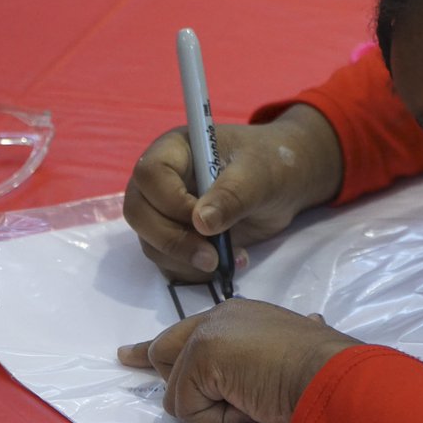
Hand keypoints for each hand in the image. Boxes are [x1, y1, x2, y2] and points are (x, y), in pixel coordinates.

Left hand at [117, 298, 360, 422]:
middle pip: (165, 352)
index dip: (161, 348)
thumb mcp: (291, 353)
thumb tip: (316, 322)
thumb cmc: (321, 368)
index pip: (188, 332)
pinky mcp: (200, 359)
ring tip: (254, 403)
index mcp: (241, 316)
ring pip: (178, 395)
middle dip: (165, 374)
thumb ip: (281, 347)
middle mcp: (219, 318)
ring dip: (215, 413)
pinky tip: (250, 407)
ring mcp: (207, 335)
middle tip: (151, 370)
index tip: (133, 354)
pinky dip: (218, 421)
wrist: (329, 373)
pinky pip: (188, 411)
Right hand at [123, 105, 341, 282]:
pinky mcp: (177, 238)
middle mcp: (161, 181)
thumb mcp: (259, 176)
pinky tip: (229, 264)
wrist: (283, 183)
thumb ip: (232, 195)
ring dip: (186, 261)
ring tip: (234, 258)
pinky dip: (194, 271)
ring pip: (151, 243)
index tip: (204, 221)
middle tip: (211, 258)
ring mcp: (165, 212)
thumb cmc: (270, 165)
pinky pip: (168, 261)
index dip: (170, 202)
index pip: (150, 175)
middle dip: (172, 241)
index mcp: (175, 150)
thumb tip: (201, 223)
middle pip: (139, 213)